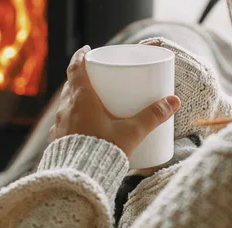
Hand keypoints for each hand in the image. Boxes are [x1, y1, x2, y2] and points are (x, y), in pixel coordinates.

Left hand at [48, 45, 180, 156]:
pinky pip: (64, 124)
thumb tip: (173, 101)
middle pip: (71, 85)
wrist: (78, 181)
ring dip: (76, 100)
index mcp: (81, 98)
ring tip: (91, 102)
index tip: (86, 49)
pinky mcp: (58, 141)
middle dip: (82, 78)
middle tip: (96, 78)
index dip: (81, 56)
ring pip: (66, 105)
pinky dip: (72, 120)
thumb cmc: (103, 152)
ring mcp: (59, 126)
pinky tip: (82, 127)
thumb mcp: (132, 132)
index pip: (76, 68)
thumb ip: (153, 116)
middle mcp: (66, 109)